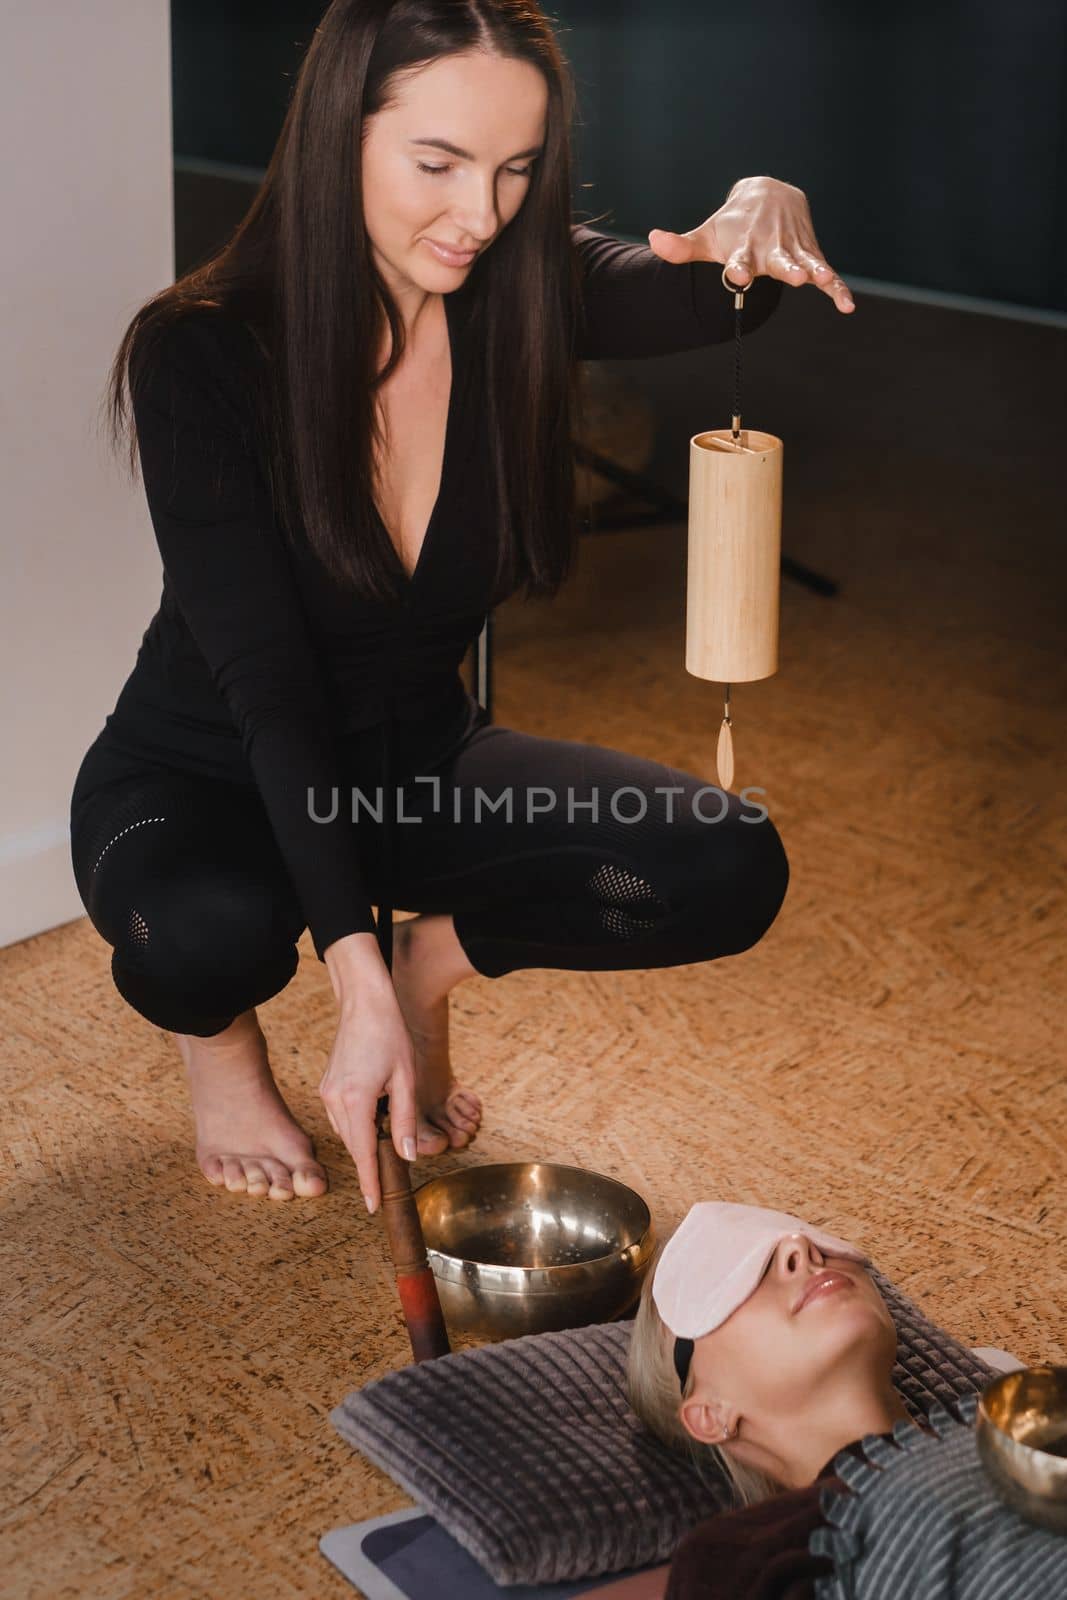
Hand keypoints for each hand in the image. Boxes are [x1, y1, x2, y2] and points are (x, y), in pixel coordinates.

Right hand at [318, 991, 417, 1213]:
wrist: (364, 1003)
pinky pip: (342, 1118)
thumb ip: (405, 1120)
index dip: (369, 1182)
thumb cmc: (390, 1035)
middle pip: (354, 1146)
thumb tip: (407, 1155)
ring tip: (389, 1129)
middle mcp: (334, 1100)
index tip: (374, 1206)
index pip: (362, 1153)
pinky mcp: (326, 1087)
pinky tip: (376, 1112)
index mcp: (355, 1100)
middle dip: (371, 1161)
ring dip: (366, 1140)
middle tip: (391, 1175)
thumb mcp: (406, 1079)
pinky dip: (358, 1125)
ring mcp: (326, 1093)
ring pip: (347, 1133)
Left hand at [647, 175, 854, 313]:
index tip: (737, 275)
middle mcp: (770, 249)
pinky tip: (847, 305)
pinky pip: (826, 273)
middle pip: (777, 260)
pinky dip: (837, 288)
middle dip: (784, 268)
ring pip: (805, 262)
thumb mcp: (707, 236)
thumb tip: (653, 241)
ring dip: (814, 271)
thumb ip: (682, 247)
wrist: (768, 194)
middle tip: (792, 277)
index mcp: (744, 248)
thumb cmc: (731, 225)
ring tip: (823, 280)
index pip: (738, 259)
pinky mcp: (810, 255)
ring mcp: (792, 251)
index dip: (737, 268)